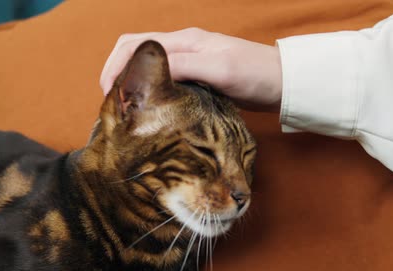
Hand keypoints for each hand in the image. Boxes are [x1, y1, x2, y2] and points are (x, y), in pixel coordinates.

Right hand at [100, 28, 281, 112]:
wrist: (283, 84)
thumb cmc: (255, 74)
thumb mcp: (219, 69)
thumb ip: (184, 66)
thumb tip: (149, 71)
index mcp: (183, 41)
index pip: (135, 45)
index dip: (115, 68)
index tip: (109, 96)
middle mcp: (182, 47)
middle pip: (134, 51)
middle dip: (115, 72)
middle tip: (110, 104)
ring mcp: (189, 61)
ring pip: (146, 66)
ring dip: (128, 81)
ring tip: (122, 107)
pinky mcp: (196, 77)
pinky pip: (161, 79)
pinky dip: (146, 90)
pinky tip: (146, 107)